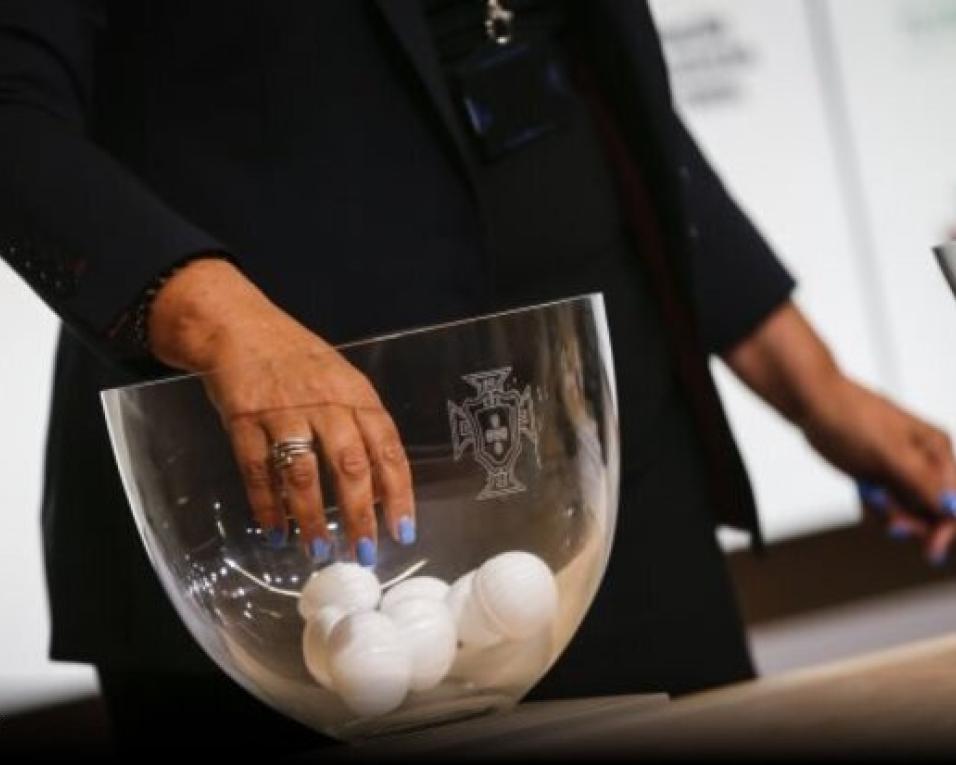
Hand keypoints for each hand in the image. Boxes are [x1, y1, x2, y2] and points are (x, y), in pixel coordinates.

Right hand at [148, 258, 414, 564]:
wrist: (238, 324)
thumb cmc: (298, 359)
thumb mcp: (342, 381)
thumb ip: (361, 426)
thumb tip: (381, 488)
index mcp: (356, 394)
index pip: (387, 448)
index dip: (398, 492)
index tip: (403, 530)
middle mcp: (324, 402)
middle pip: (349, 465)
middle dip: (360, 515)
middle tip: (364, 554)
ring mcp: (282, 410)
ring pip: (302, 472)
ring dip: (313, 517)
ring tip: (319, 550)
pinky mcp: (243, 418)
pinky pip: (256, 469)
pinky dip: (266, 504)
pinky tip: (275, 530)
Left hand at [724, 300, 955, 565]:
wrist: (813, 402)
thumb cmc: (852, 418)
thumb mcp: (889, 454)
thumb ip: (923, 482)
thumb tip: (952, 507)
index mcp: (939, 452)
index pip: (955, 503)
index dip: (947, 528)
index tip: (930, 550)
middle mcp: (926, 462)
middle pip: (935, 513)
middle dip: (914, 521)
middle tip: (890, 523)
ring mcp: (902, 471)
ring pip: (909, 513)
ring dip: (891, 513)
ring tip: (870, 493)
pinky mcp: (880, 476)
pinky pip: (887, 507)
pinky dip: (875, 506)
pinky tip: (863, 490)